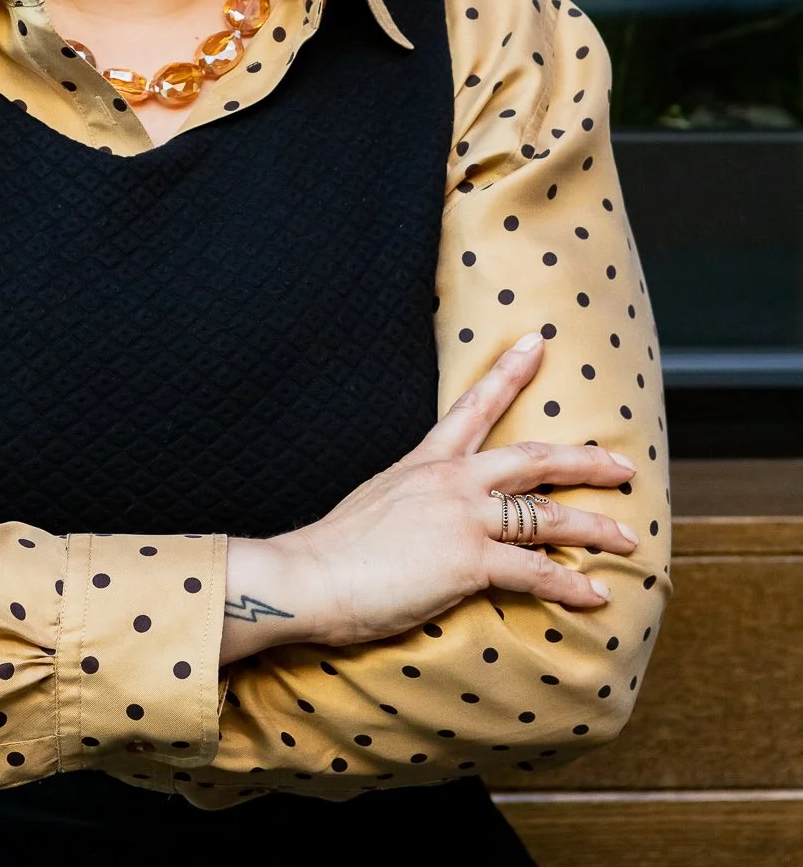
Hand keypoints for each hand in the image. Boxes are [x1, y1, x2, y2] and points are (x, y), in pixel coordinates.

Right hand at [221, 332, 639, 663]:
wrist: (310, 575)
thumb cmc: (335, 549)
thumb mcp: (379, 503)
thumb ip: (414, 503)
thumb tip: (430, 519)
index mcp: (426, 462)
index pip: (474, 405)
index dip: (510, 372)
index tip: (537, 342)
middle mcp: (451, 480)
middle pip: (534, 459)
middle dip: (585, 460)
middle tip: (623, 464)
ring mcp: (462, 517)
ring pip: (547, 516)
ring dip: (594, 529)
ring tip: (628, 541)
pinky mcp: (467, 560)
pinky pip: (534, 571)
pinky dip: (570, 585)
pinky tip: (596, 595)